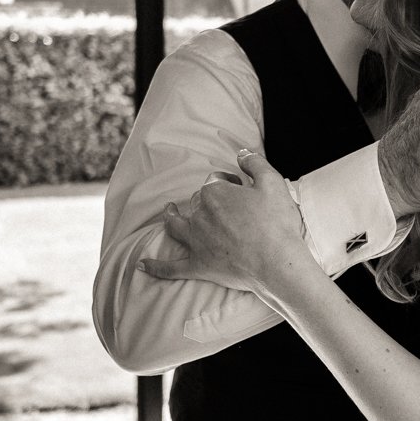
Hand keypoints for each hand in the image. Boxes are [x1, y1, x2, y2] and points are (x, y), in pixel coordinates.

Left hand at [138, 151, 314, 300]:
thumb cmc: (277, 222)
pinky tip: (142, 265)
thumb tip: (241, 153)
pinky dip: (156, 266)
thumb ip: (254, 163)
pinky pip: (171, 267)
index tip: (242, 188)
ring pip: (175, 226)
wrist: (278, 261)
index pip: (215, 181)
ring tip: (168, 212)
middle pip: (196, 202)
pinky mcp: (198, 266)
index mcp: (215, 193)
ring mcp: (196, 242)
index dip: (229, 183)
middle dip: (207, 200)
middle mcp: (200, 215)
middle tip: (229, 207)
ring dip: (170, 217)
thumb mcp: (273, 183)